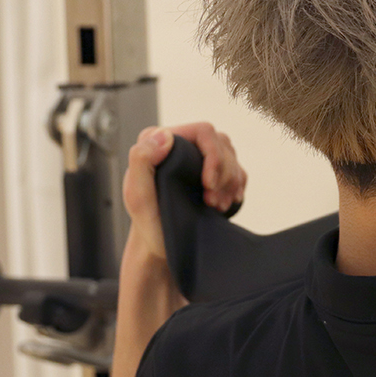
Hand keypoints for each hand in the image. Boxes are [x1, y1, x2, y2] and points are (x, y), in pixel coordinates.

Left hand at [122, 122, 246, 261]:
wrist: (162, 243)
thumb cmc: (148, 222)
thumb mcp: (138, 195)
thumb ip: (141, 160)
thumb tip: (165, 136)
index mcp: (158, 140)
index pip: (203, 132)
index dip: (213, 156)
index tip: (209, 184)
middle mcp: (178, 143)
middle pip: (221, 143)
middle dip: (224, 174)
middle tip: (212, 201)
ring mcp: (197, 157)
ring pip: (232, 156)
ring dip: (230, 184)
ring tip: (215, 205)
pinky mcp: (212, 172)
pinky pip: (238, 170)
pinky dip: (236, 188)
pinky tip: (224, 203)